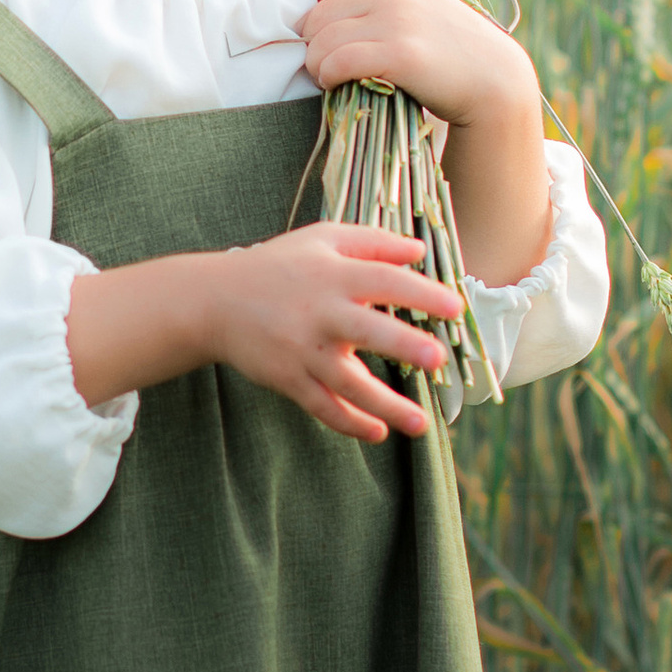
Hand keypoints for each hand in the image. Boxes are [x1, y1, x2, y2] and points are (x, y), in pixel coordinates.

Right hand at [206, 222, 463, 442]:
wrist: (215, 301)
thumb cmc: (278, 265)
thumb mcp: (322, 239)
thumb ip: (373, 242)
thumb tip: (419, 250)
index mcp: (334, 274)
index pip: (385, 281)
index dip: (421, 293)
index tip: (456, 308)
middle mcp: (321, 313)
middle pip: (367, 330)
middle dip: (403, 346)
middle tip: (437, 360)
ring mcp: (303, 350)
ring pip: (348, 384)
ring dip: (385, 406)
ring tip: (420, 425)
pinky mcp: (288, 378)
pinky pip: (322, 407)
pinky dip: (349, 423)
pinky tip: (378, 432)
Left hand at [300, 0, 528, 120]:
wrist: (493, 79)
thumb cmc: (451, 48)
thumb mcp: (419, 7)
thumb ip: (384, 0)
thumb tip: (332, 9)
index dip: (317, 3)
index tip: (327, 29)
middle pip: (319, 12)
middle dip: (312, 41)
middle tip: (322, 61)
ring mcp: (396, 21)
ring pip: (324, 39)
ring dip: (317, 63)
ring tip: (327, 76)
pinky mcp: (399, 54)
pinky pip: (339, 60)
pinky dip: (328, 75)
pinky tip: (335, 84)